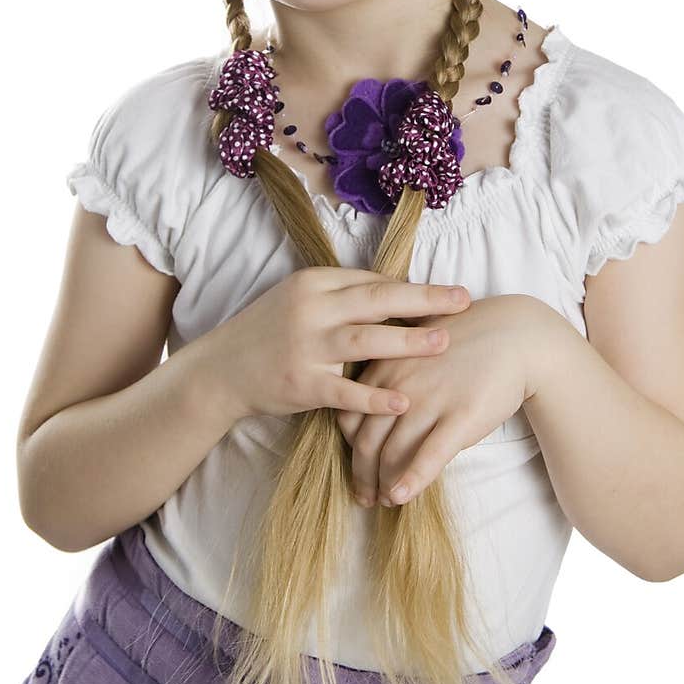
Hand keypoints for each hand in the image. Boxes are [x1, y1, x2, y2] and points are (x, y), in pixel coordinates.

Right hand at [211, 266, 470, 422]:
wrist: (220, 372)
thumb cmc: (268, 333)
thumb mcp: (299, 302)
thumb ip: (341, 297)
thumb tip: (396, 294)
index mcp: (313, 283)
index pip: (372, 282)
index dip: (413, 289)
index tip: (450, 293)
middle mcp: (311, 309)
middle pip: (376, 300)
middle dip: (425, 300)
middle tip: (464, 300)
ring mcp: (305, 347)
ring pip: (365, 340)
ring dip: (407, 342)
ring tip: (444, 343)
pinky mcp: (301, 384)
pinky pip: (344, 391)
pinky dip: (374, 397)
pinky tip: (403, 401)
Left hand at [335, 294, 541, 507]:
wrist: (517, 335)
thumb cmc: (468, 340)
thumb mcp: (418, 345)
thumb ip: (393, 370)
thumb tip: (377, 403)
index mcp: (386, 366)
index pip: (350, 416)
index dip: (350, 446)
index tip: (359, 463)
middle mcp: (401, 385)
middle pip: (367, 440)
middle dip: (362, 474)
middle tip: (365, 495)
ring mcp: (430, 401)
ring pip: (393, 453)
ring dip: (384, 483)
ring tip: (385, 500)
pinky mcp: (460, 416)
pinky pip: (429, 455)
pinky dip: (411, 480)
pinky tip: (400, 498)